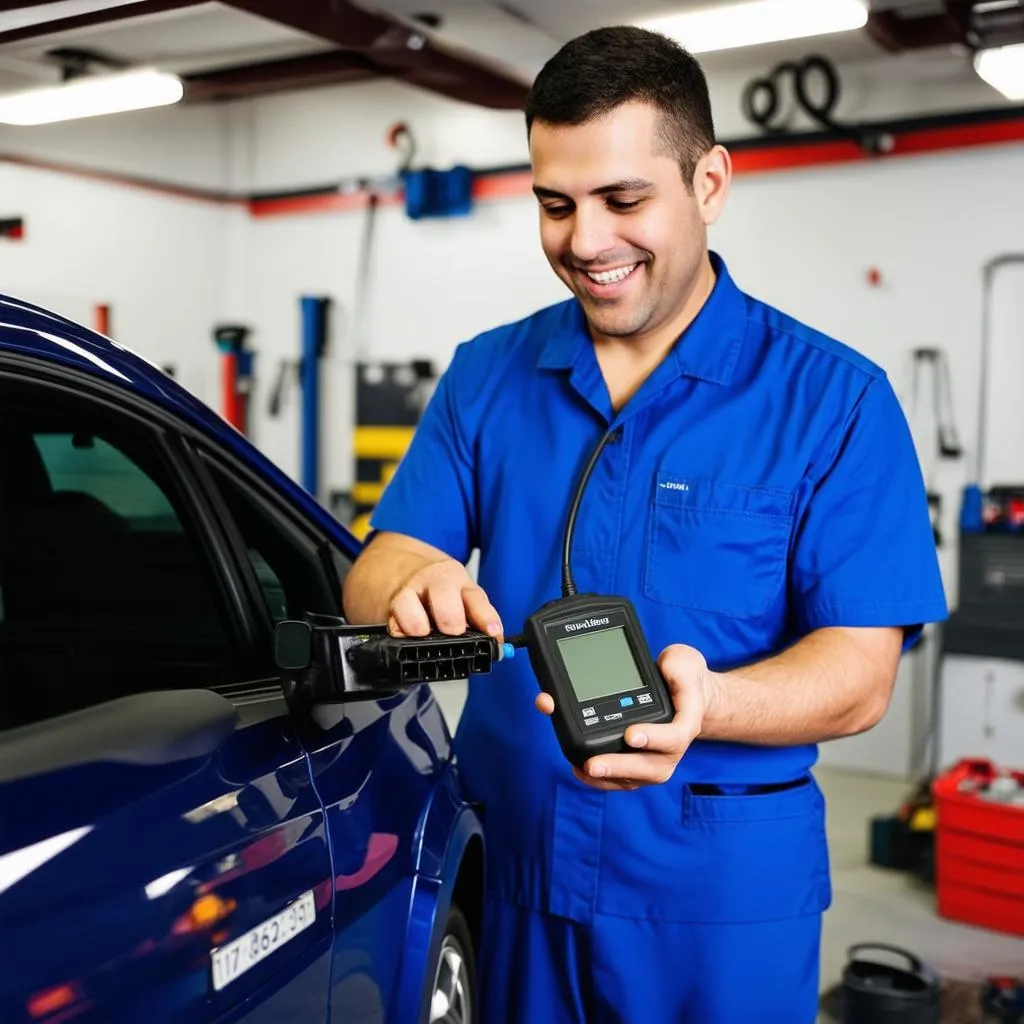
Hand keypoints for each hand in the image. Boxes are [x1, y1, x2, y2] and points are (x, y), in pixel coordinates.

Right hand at [388, 558, 502, 640]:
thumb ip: (481, 619)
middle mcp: (434, 581)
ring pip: (407, 603)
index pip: (475, 597)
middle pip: (442, 593)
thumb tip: (496, 645)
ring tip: (424, 634)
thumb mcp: (466, 596)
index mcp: (458, 580)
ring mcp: (410, 591)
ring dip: (417, 624)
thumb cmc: (444, 592)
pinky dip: (399, 633)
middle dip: (450, 618)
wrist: (410, 572)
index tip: (492, 634)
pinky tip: (407, 638)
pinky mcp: (393, 606)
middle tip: (454, 633)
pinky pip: (392, 622)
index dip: (485, 618)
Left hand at [535, 644, 719, 790]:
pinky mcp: (643, 762)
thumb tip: (657, 671)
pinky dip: (605, 780)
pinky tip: (581, 770)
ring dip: (609, 777)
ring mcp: (659, 758)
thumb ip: (675, 668)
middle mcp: (674, 746)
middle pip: (653, 767)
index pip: (675, 737)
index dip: (654, 739)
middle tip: (593, 765)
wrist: (687, 690)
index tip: (630, 735)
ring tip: (583, 768)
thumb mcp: (684, 661)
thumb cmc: (683, 675)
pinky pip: (626, 779)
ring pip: (637, 778)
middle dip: (621, 767)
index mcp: (686, 721)